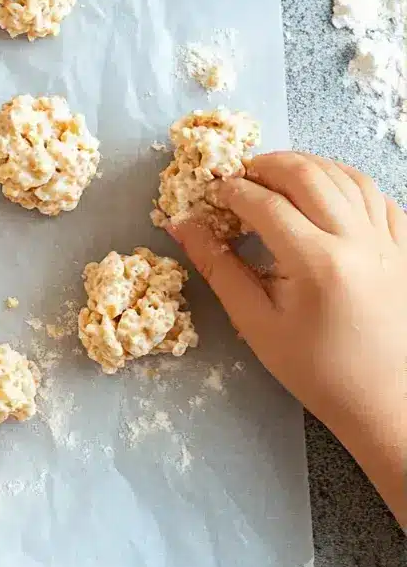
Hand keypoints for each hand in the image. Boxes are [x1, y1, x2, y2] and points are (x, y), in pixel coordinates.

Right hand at [171, 152, 406, 522]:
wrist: (381, 401)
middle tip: (240, 175)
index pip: (265, 204)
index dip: (232, 191)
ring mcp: (385, 241)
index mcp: (316, 262)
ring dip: (307, 165)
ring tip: (277, 174)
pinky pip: (377, 195)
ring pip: (345, 176)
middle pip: (307, 175)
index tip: (212, 193)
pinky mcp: (401, 247)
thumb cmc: (315, 371)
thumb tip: (182, 225)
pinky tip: (326, 188)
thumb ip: (219, 268)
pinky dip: (347, 181)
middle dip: (267, 165)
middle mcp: (356, 241)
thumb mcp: (256, 323)